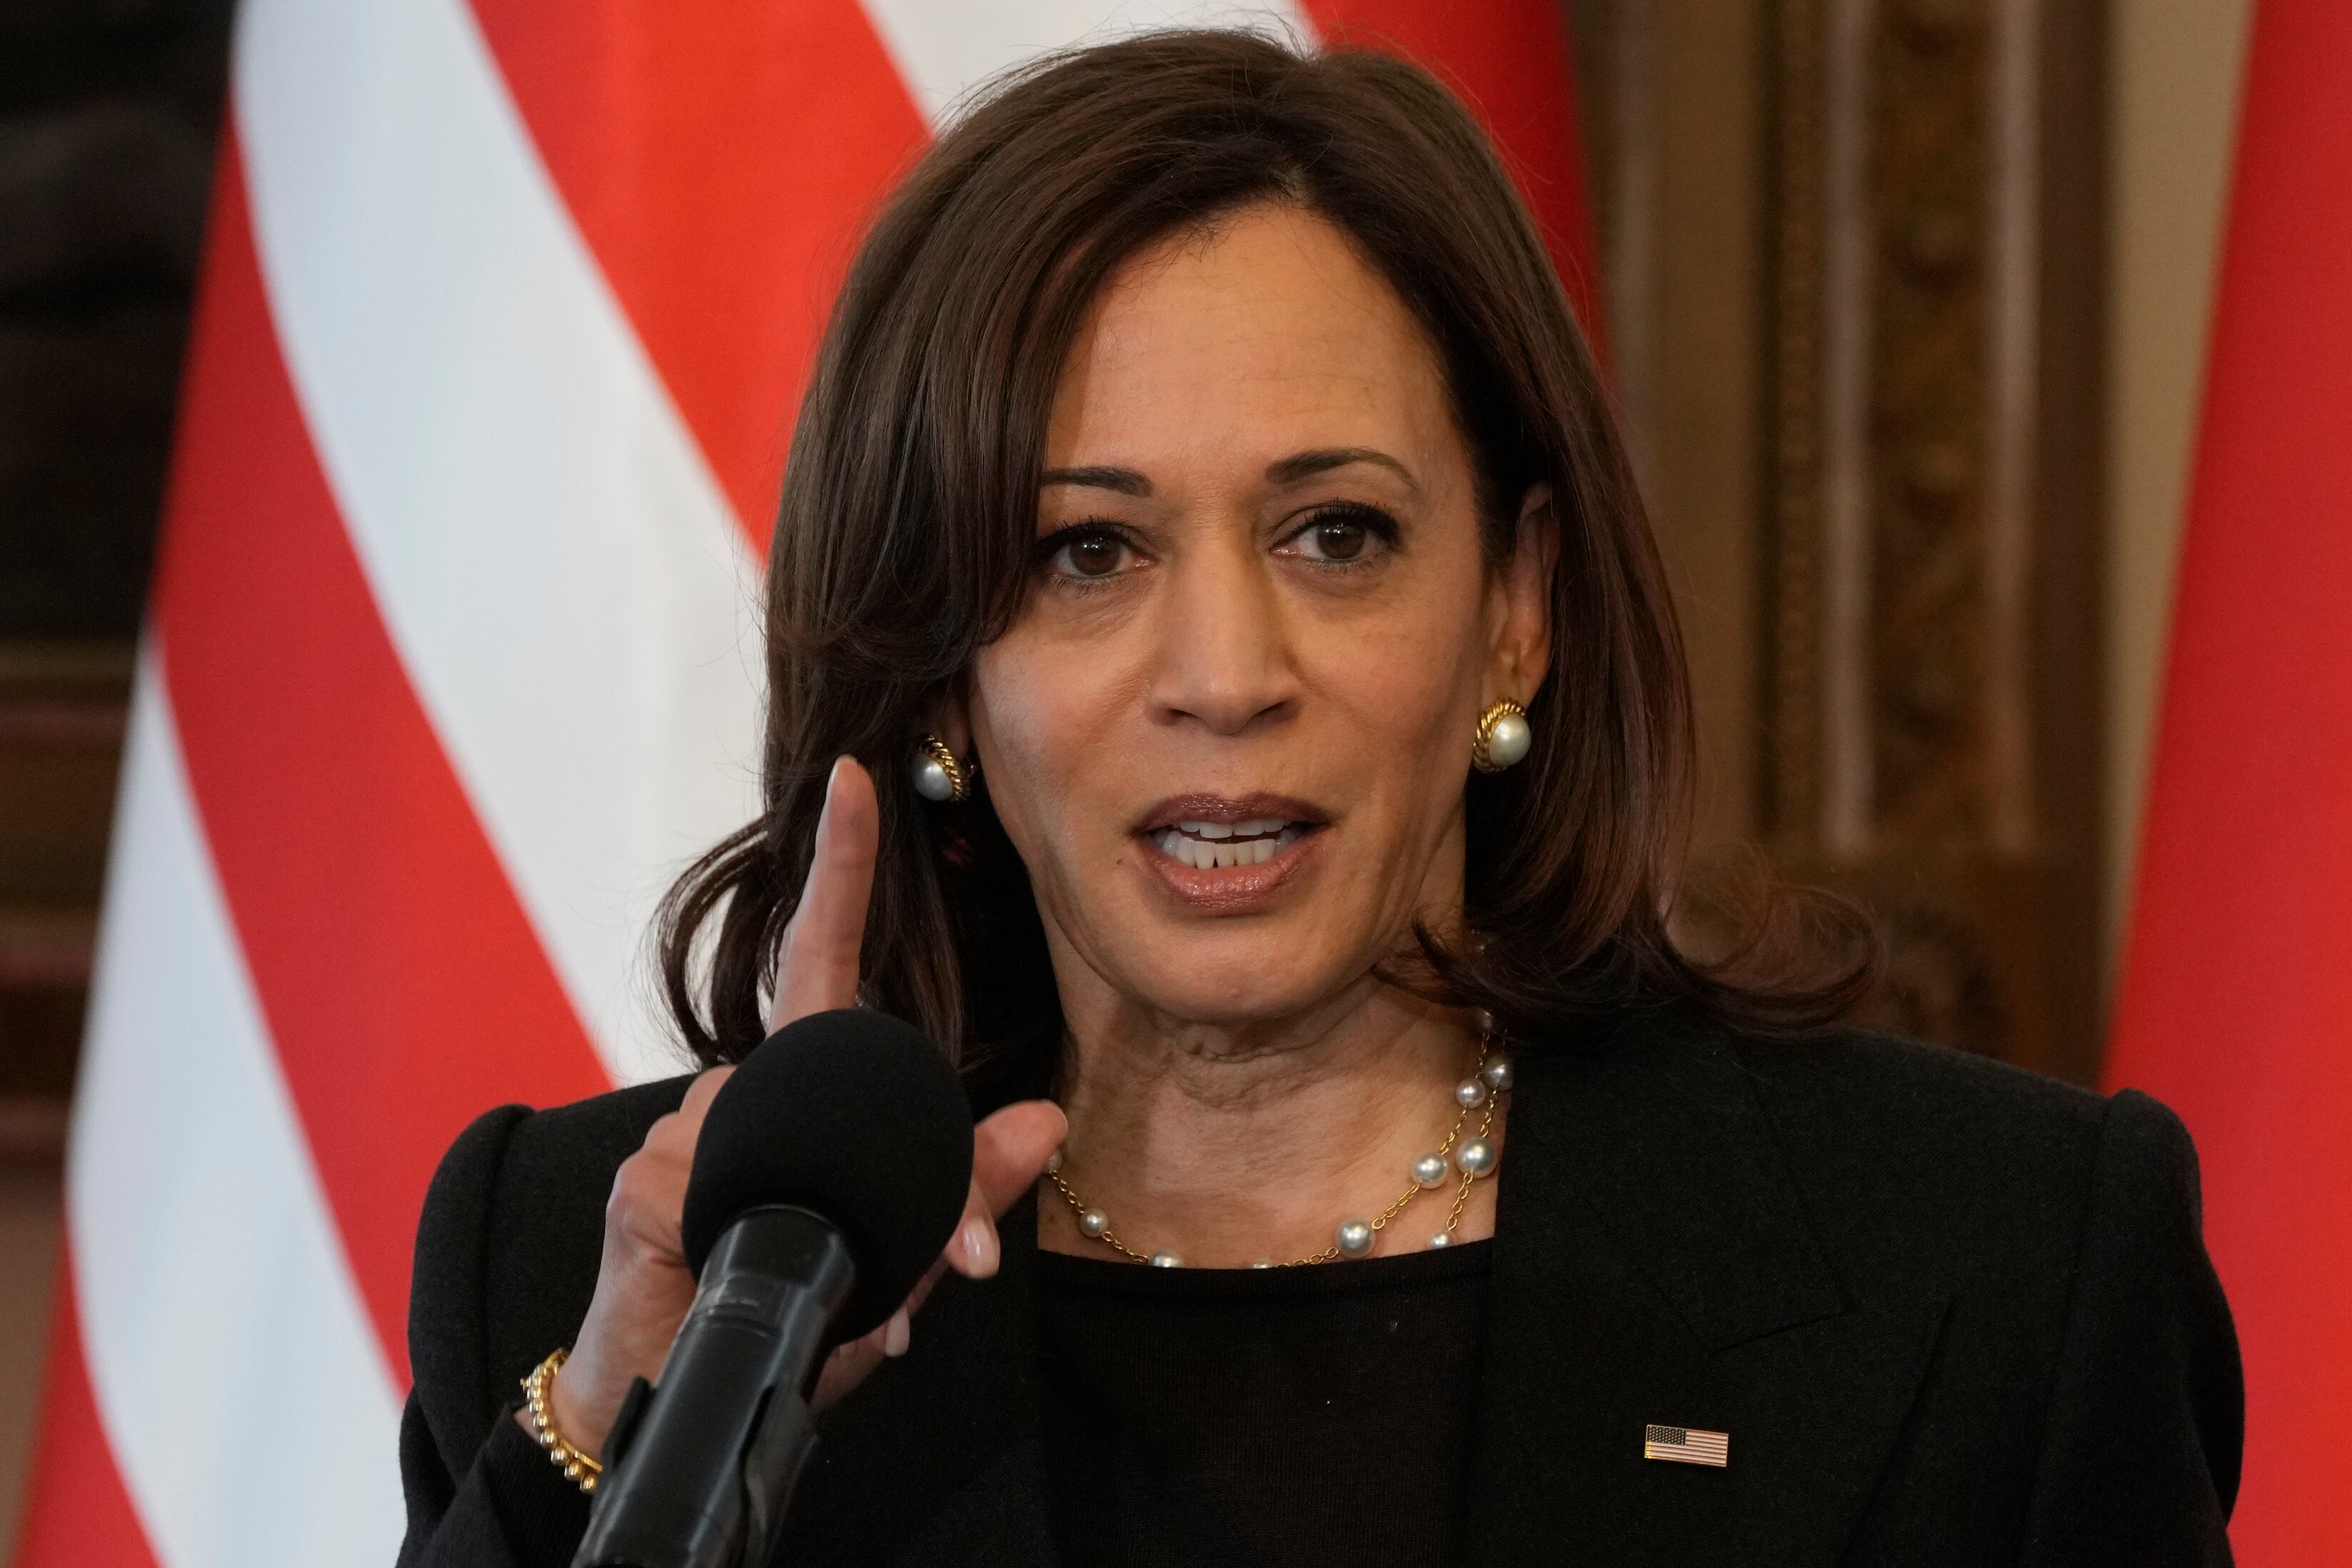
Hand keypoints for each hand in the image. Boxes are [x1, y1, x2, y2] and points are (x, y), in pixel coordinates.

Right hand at [531, 757, 1064, 1458]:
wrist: (675, 1393)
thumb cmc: (789, 1310)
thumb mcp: (901, 1261)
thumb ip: (965, 1193)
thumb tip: (1046, 1122)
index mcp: (800, 1090)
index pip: (822, 959)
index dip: (841, 869)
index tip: (856, 777)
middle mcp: (738, 1092)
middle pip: (823, 1070)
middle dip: (892, 1161)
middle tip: (946, 1259)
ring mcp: (685, 1133)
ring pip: (782, 1139)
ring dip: (834, 1221)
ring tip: (849, 1292)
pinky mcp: (645, 1187)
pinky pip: (726, 1195)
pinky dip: (766, 1248)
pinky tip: (746, 1277)